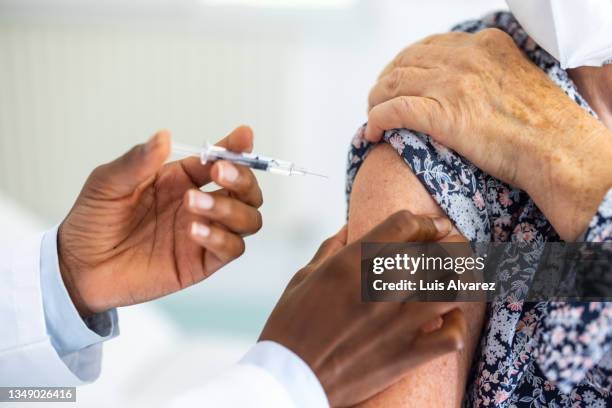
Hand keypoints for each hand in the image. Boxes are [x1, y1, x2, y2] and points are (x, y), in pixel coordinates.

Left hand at [58, 126, 262, 315]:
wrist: (79, 267)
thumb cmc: (92, 221)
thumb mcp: (108, 183)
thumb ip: (138, 161)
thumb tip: (164, 136)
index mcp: (182, 179)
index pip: (221, 160)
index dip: (237, 147)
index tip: (242, 135)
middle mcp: (200, 204)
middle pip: (247, 190)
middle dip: (242, 178)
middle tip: (219, 173)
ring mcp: (204, 235)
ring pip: (248, 219)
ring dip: (230, 208)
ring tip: (192, 205)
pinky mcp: (201, 263)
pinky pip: (232, 249)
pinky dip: (221, 238)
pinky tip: (194, 230)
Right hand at [260, 211, 466, 406]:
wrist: (290, 377)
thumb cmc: (292, 325)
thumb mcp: (304, 277)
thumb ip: (331, 248)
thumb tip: (349, 228)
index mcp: (353, 263)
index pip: (405, 224)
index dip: (425, 221)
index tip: (434, 226)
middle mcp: (380, 288)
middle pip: (439, 251)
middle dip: (451, 244)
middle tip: (451, 246)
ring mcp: (397, 323)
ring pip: (455, 288)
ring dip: (462, 278)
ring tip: (458, 276)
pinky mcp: (406, 355)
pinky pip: (452, 336)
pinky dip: (456, 324)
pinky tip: (445, 319)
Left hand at [365, 29, 611, 239]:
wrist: (558, 149)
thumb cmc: (546, 125)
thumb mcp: (518, 79)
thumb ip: (491, 73)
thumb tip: (469, 88)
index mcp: (485, 45)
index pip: (429, 46)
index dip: (405, 64)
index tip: (399, 80)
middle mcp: (465, 58)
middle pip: (405, 62)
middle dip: (385, 81)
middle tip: (378, 99)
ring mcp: (451, 84)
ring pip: (393, 84)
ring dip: (375, 101)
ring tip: (373, 116)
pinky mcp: (442, 114)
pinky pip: (393, 111)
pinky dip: (376, 120)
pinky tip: (372, 133)